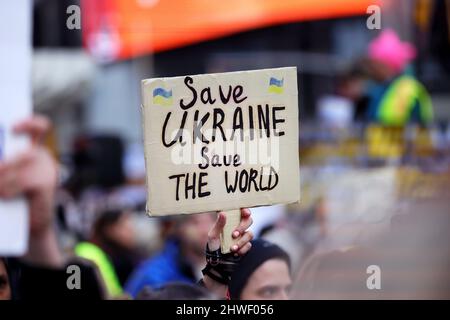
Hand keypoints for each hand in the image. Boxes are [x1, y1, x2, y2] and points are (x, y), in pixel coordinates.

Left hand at [0, 116, 61, 266]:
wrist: (28, 227)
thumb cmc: (12, 198)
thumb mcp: (5, 176)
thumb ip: (4, 164)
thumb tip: (1, 162)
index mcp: (32, 150)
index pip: (39, 127)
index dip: (29, 123)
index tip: (13, 127)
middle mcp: (42, 157)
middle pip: (21, 150)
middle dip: (3, 163)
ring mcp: (48, 170)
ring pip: (15, 165)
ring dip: (0, 180)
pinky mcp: (47, 185)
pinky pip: (21, 181)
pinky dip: (6, 190)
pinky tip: (6, 197)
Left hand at [203, 208, 252, 297]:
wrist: (218, 264)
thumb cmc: (213, 247)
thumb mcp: (213, 235)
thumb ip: (218, 224)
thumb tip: (222, 213)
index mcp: (230, 221)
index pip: (241, 211)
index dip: (245, 210)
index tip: (245, 212)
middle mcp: (238, 227)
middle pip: (249, 221)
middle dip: (242, 227)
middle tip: (234, 234)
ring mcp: (243, 236)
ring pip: (250, 233)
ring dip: (241, 241)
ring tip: (232, 248)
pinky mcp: (246, 246)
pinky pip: (249, 245)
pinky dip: (242, 249)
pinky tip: (235, 253)